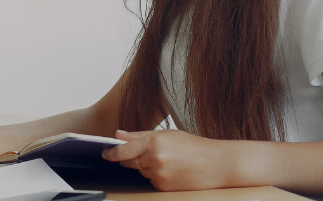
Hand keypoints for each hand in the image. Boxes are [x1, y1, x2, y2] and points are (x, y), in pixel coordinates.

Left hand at [101, 129, 235, 190]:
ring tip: (167, 160)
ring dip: (146, 167)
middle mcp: (153, 159)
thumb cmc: (194, 147)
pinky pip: (151, 182)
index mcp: (153, 142)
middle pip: (129, 162)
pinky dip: (156, 177)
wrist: (217, 164)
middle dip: (132, 159)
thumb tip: (118, 135)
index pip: (122, 150)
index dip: (111, 153)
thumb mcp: (167, 134)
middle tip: (147, 154)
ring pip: (140, 172)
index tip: (105, 154)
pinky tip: (171, 171)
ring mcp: (158, 175)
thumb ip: (140, 135)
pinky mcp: (163, 187)